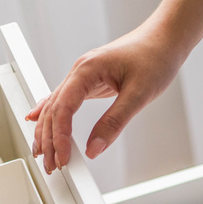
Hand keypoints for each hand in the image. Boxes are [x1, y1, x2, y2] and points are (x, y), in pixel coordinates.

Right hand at [26, 26, 184, 173]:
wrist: (165, 38)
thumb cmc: (155, 57)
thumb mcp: (139, 94)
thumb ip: (114, 123)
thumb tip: (94, 148)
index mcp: (87, 70)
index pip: (63, 108)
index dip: (59, 136)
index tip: (63, 157)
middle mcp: (79, 71)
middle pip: (53, 110)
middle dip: (48, 139)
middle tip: (51, 165)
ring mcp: (82, 76)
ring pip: (54, 106)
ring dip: (47, 131)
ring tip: (44, 155)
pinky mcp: (88, 81)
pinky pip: (63, 100)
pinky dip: (50, 114)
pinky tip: (37, 121)